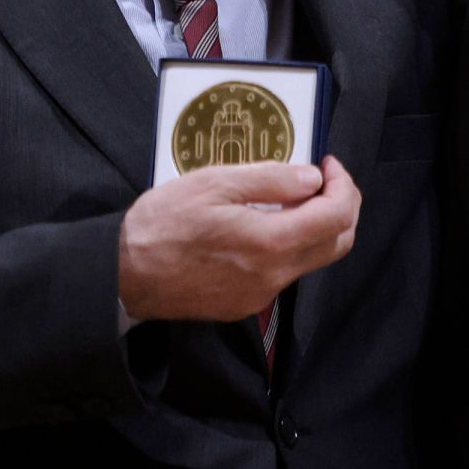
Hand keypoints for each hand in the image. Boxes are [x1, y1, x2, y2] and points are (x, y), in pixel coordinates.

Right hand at [117, 156, 360, 321]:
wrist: (125, 275)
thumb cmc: (163, 222)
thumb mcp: (214, 183)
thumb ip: (269, 179)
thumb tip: (313, 178)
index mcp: (270, 242)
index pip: (337, 216)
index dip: (344, 185)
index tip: (326, 164)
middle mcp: (274, 275)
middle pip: (338, 244)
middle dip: (342, 206)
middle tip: (323, 179)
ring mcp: (261, 295)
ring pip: (314, 260)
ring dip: (317, 226)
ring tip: (291, 197)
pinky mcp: (245, 304)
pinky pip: (285, 273)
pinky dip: (291, 245)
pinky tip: (265, 224)